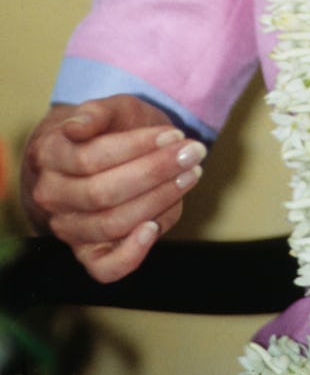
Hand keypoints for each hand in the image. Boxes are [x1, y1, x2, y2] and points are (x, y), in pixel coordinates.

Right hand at [22, 95, 206, 282]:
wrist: (100, 155)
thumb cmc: (110, 130)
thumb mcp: (110, 109)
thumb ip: (96, 112)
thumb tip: (77, 127)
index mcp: (50, 155)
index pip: (91, 158)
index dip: (137, 147)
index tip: (174, 135)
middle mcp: (52, 197)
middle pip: (103, 193)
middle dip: (155, 172)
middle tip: (192, 153)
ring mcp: (68, 228)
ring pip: (111, 224)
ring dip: (157, 200)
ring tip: (189, 175)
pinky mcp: (89, 254)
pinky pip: (105, 268)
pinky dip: (131, 254)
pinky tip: (153, 228)